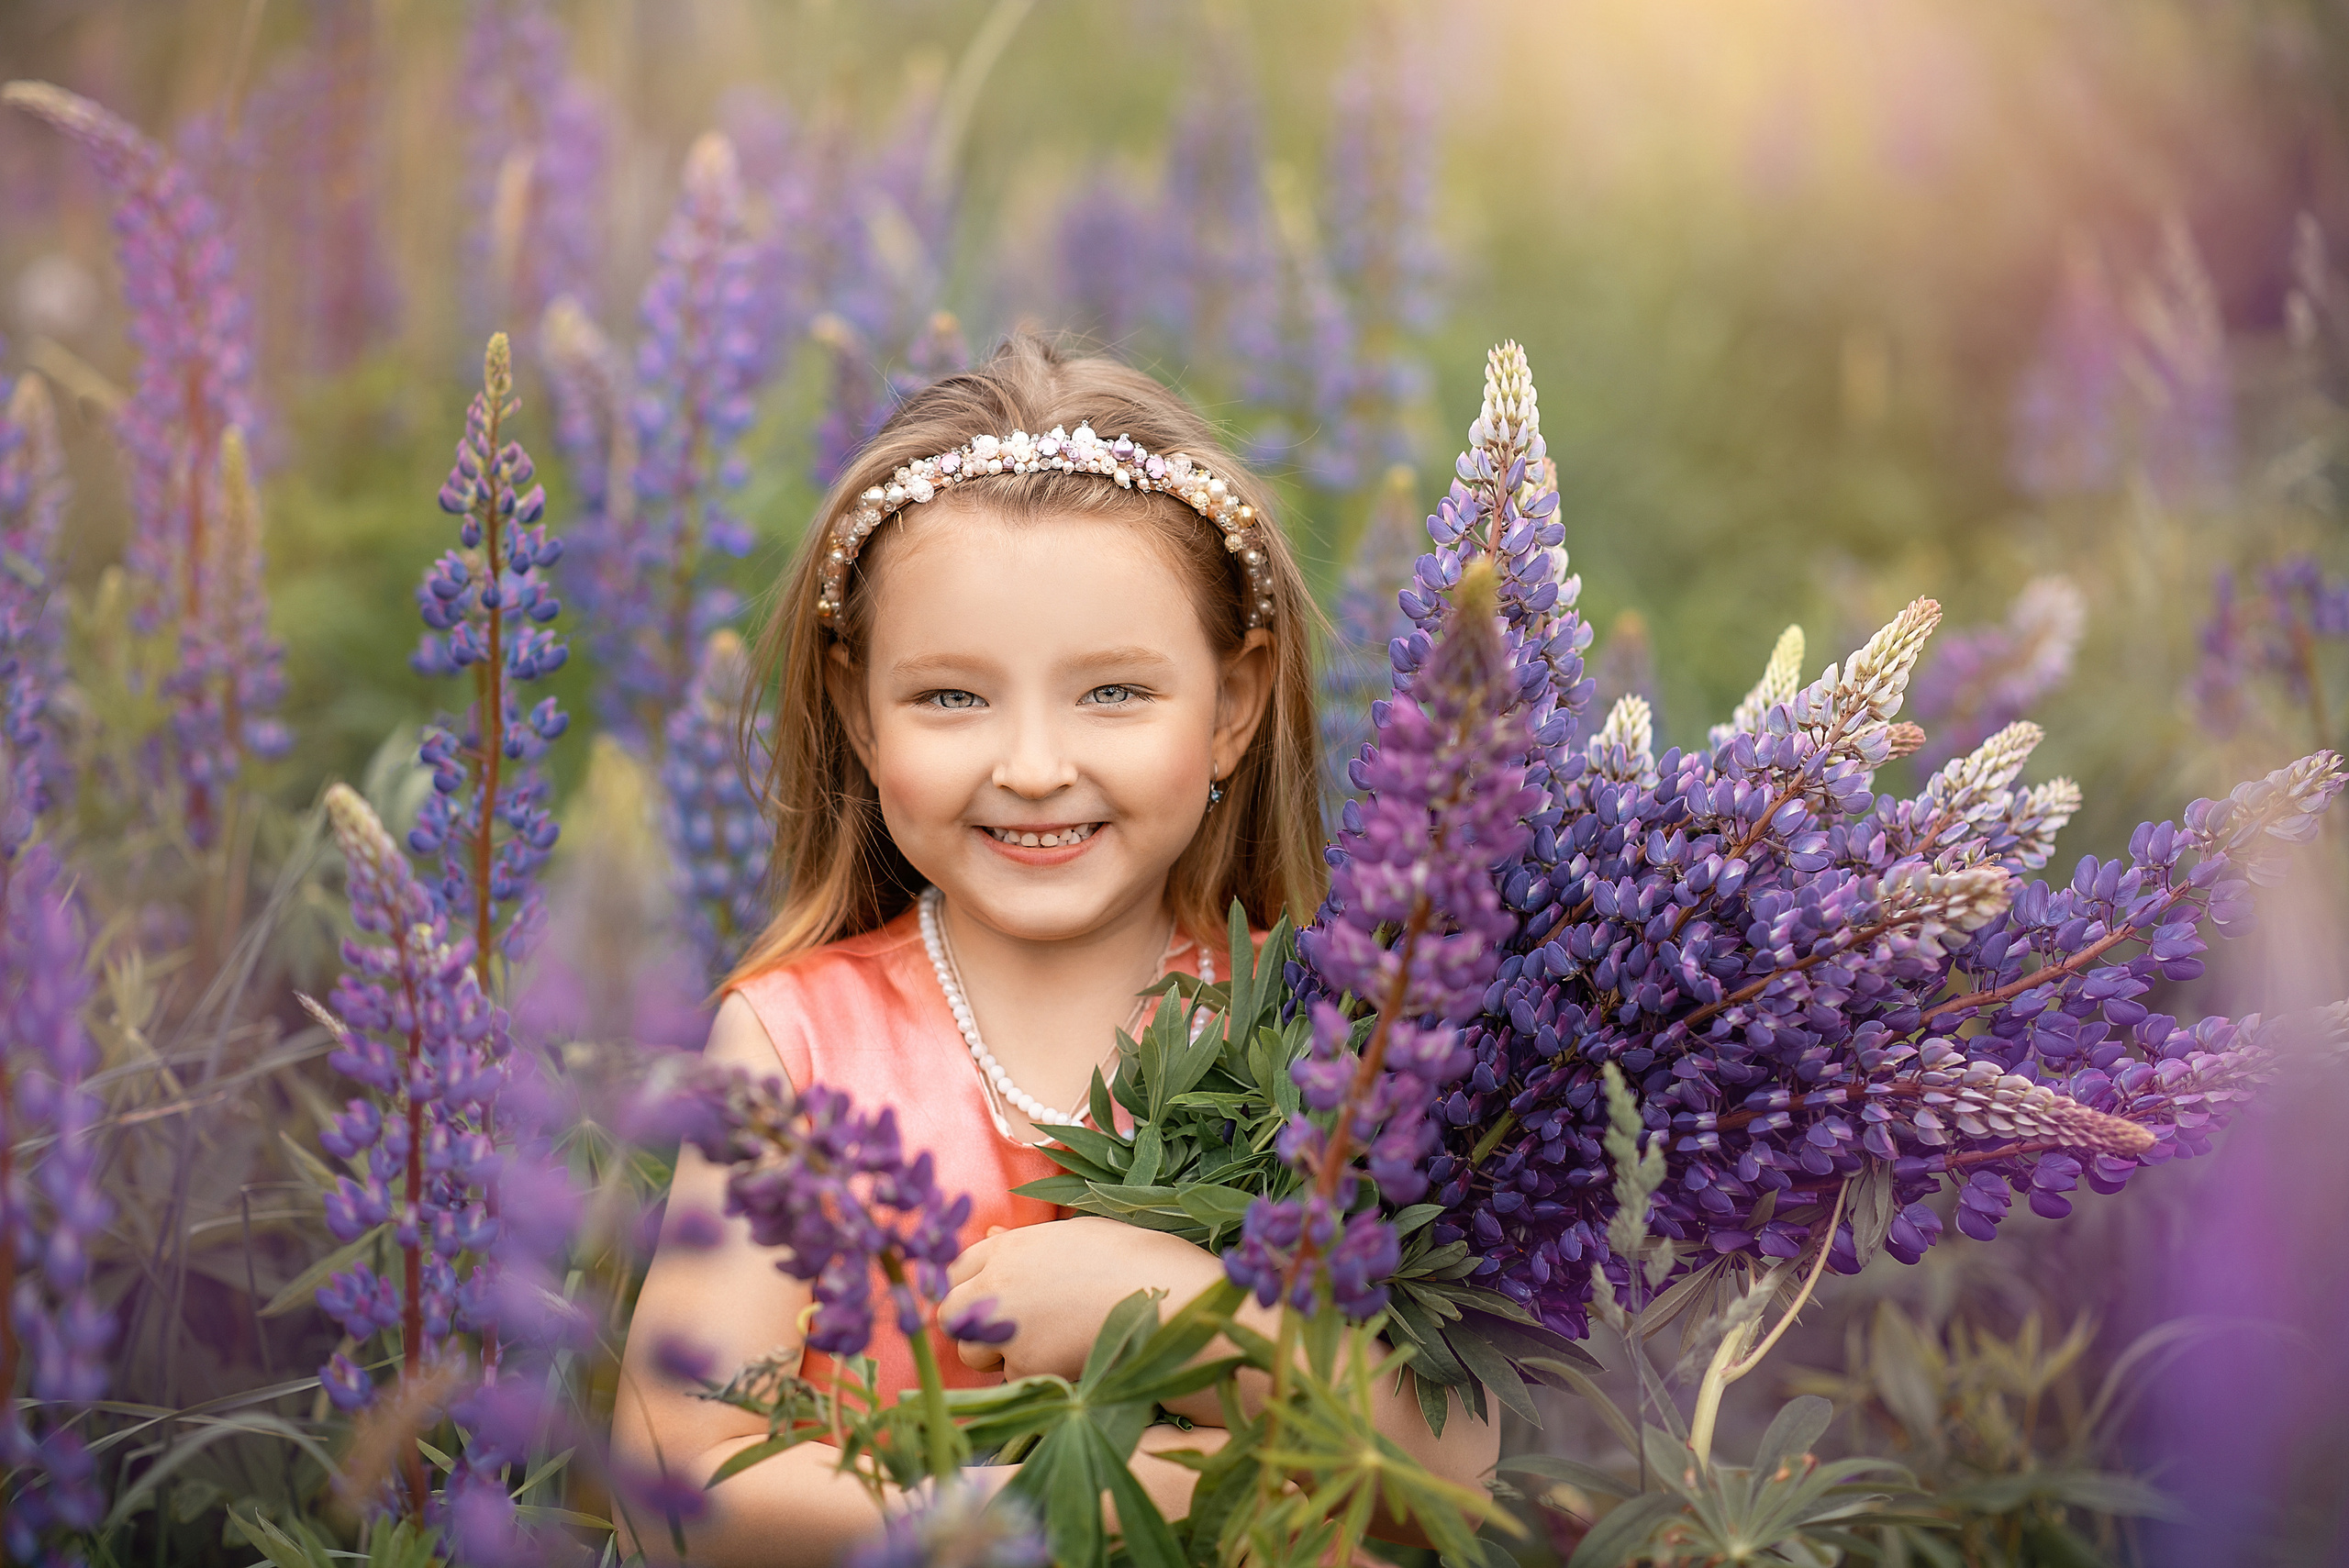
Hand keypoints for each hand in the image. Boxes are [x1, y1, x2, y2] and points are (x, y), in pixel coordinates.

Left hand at [937, 1217, 1223, 1381]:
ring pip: (972, 1353)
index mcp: (1010, 1245)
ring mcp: (1008, 1326)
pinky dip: (1033, 1377)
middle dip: (970, 1325)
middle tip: (1007, 1331)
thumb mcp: (1075, 1235)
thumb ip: (1025, 1243)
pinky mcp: (1027, 1365)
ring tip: (1046, 1343)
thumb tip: (989, 1235)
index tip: (991, 1299)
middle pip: (949, 1313)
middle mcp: (997, 1283)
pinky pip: (1011, 1379)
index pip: (955, 1269)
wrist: (1170, 1298)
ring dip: (996, 1355)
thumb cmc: (1132, 1259)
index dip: (972, 1287)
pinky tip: (1069, 1358)